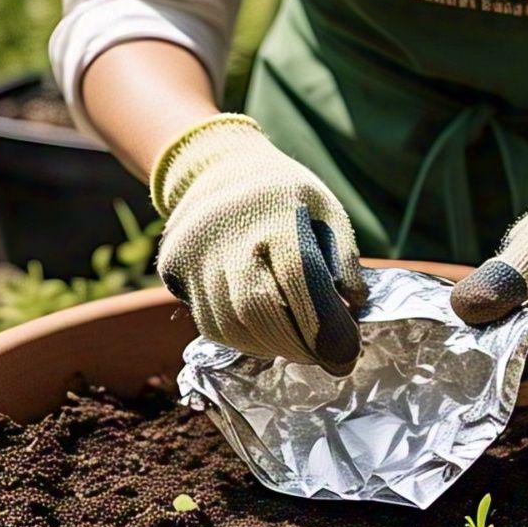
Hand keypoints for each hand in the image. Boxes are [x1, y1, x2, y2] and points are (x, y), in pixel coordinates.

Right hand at [151, 114, 366, 374]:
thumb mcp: (327, 209)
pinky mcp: (173, 269)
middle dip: (295, 345)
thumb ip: (344, 259)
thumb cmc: (286, 196)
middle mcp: (227, 232)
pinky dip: (240, 339)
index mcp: (275, 212)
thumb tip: (354, 310)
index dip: (325, 325)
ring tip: (294, 346)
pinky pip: (207, 323)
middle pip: (256, 309)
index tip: (346, 355)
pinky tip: (262, 334)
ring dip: (267, 347)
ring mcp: (194, 251)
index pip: (299, 277)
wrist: (220, 168)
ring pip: (229, 324)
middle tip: (323, 358)